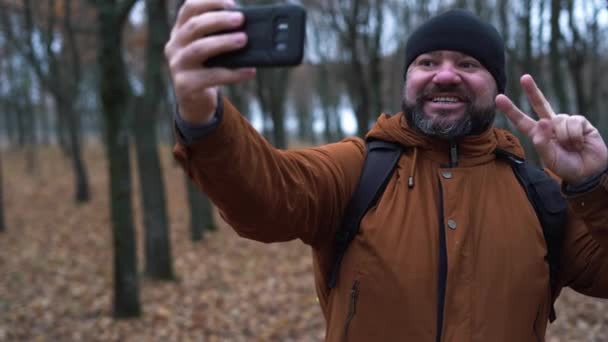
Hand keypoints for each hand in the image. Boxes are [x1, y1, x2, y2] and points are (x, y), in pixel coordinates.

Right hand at [164, 0, 255, 123]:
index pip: (190, 8)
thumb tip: (249, 28)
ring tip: (244, 40)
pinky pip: (211, 76)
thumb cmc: (207, 69)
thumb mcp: (210, 49)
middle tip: (241, 19)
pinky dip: (233, 73)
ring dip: (223, 42)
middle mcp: (175, 45)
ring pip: (199, 49)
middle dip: (219, 20)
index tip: (232, 3)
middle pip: (194, 26)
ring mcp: (177, 65)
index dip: (209, 2)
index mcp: (180, 31)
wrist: (194, 102)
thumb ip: (221, 37)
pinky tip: (249, 71)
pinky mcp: (185, 85)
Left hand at [496, 74, 607, 183]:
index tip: (499, 98)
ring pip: (559, 120)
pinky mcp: (581, 121)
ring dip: (565, 137)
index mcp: (538, 135)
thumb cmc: (566, 166)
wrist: (589, 171)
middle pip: (540, 104)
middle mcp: (550, 125)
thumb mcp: (550, 159)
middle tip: (524, 78)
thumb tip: (543, 121)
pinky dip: (575, 135)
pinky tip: (580, 143)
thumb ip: (543, 143)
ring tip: (571, 147)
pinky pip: (574, 122)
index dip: (511, 110)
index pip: (522, 121)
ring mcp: (565, 122)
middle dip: (533, 91)